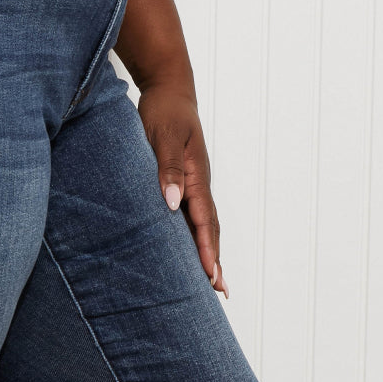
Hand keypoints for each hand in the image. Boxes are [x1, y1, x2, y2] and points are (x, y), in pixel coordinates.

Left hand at [137, 84, 226, 298]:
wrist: (169, 91)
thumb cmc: (164, 111)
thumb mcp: (162, 135)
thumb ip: (167, 168)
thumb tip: (173, 203)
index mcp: (196, 176)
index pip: (204, 220)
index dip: (207, 249)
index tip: (210, 274)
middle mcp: (198, 185)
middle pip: (211, 229)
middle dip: (215, 259)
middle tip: (220, 290)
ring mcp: (192, 185)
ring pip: (203, 225)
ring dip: (208, 252)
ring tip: (212, 281)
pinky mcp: (182, 183)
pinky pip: (190, 217)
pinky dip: (194, 237)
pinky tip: (189, 253)